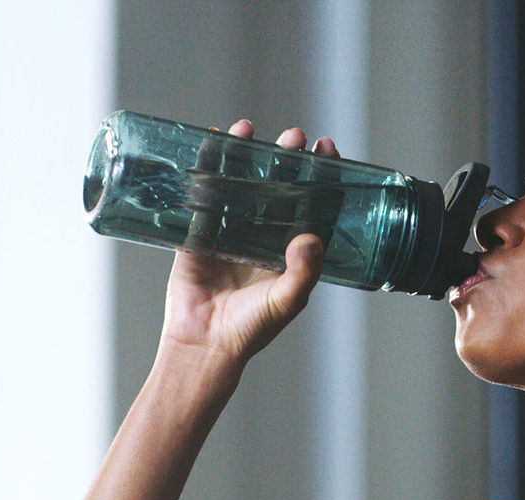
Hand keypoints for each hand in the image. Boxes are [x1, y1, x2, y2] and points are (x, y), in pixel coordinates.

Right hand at [161, 121, 339, 364]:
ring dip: (245, 156)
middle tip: (293, 137)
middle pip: (276, 186)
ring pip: (240, 184)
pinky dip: (207, 167)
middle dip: (285, 159)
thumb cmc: (251, 329)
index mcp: (289, 250)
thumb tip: (312, 236)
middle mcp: (262, 236)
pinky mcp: (199, 234)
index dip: (320, 176)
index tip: (326, 149)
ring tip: (249, 130)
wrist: (205, 344)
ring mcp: (230, 232)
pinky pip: (203, 194)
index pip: (311, 203)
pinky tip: (213, 142)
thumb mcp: (286, 301)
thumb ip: (304, 272)